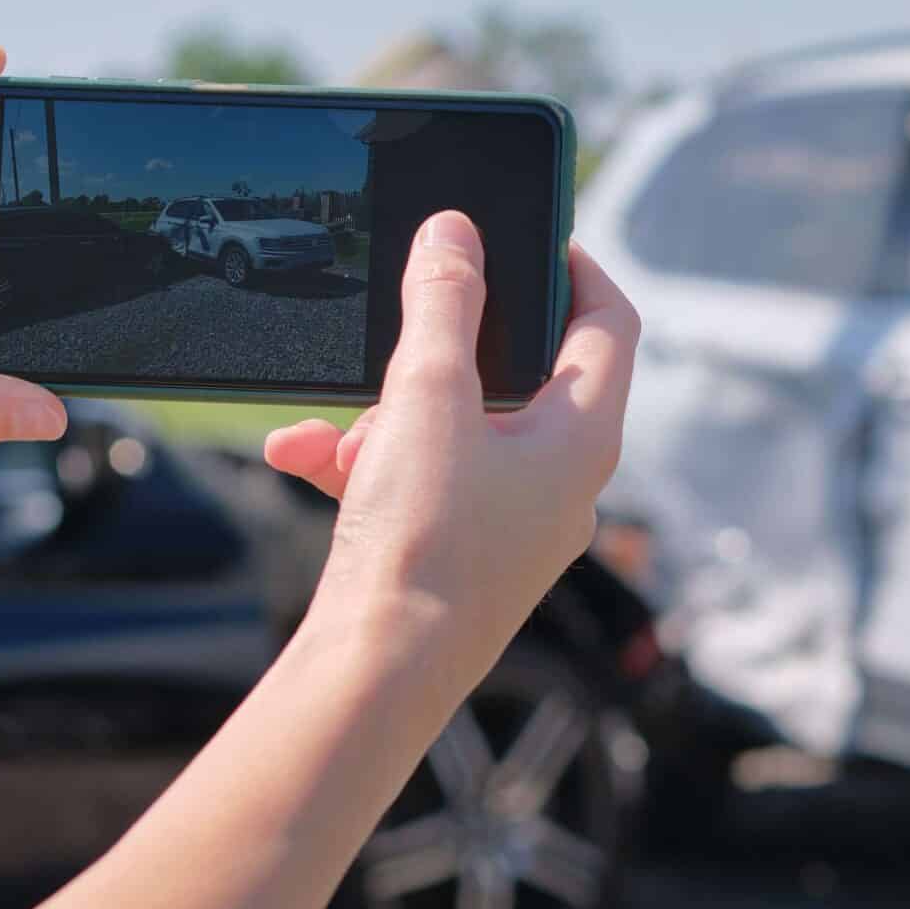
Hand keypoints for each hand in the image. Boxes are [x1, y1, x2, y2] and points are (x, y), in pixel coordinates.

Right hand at [264, 211, 638, 683]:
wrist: (376, 677)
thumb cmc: (423, 543)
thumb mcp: (428, 398)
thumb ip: (443, 303)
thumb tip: (455, 232)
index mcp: (584, 438)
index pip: (610, 323)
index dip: (577, 266)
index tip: (533, 231)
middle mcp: (563, 482)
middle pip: (522, 375)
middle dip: (443, 351)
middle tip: (399, 328)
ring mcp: (514, 524)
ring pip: (458, 430)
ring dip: (386, 414)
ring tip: (334, 428)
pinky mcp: (461, 557)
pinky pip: (419, 483)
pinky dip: (366, 462)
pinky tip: (299, 455)